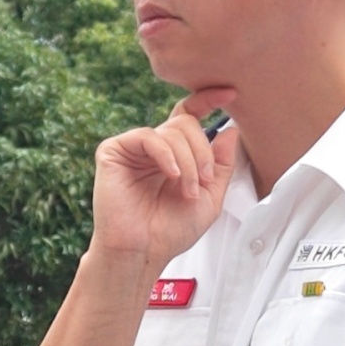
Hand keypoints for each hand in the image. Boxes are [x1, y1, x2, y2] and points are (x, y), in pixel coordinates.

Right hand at [91, 99, 239, 270]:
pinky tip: (171, 175)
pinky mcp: (113, 152)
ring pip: (171, 130)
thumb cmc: (170, 231)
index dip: (208, 100)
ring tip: (187, 189)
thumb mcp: (210, 197)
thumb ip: (222, 164)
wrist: (142, 252)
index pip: (189, 115)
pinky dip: (166, 154)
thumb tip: (231, 129)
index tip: (230, 94)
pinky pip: (147, 136)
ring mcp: (133, 149)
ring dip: (188, 161)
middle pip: (186, 122)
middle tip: (205, 179)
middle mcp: (154, 148)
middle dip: (203, 151)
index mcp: (174, 154)